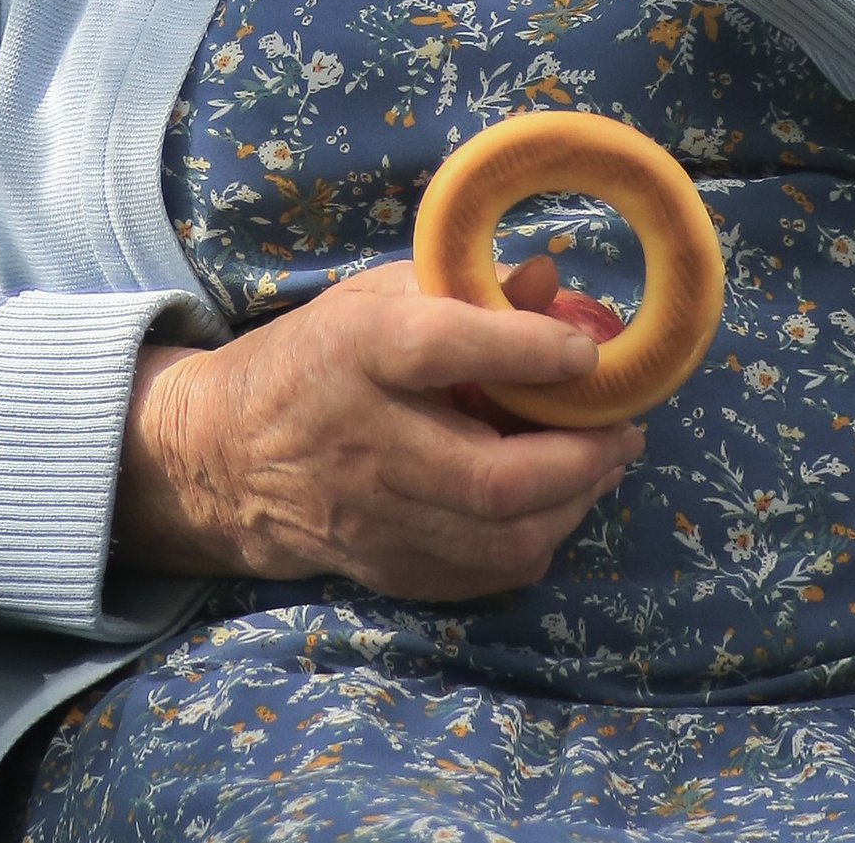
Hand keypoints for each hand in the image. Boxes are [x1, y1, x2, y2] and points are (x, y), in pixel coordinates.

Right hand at [115, 259, 641, 596]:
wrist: (231, 454)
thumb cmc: (320, 355)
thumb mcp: (380, 295)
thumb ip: (465, 286)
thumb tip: (553, 281)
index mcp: (360, 351)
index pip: (443, 349)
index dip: (524, 349)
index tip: (586, 352)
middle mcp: (366, 442)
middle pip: (490, 476)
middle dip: (579, 459)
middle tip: (623, 430)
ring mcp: (376, 519)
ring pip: (501, 539)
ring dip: (572, 504)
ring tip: (601, 462)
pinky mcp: (388, 569)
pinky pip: (486, 573)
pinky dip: (535, 540)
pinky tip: (552, 502)